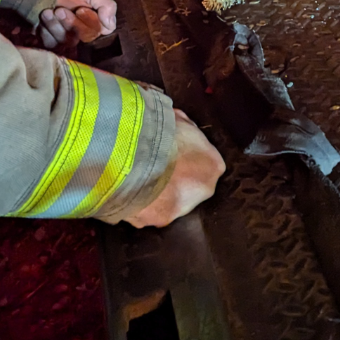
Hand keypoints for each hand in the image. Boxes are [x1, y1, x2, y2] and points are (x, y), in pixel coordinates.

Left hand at [40, 0, 116, 49]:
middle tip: (60, 10)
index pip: (100, 31)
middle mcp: (84, 31)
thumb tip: (109, 25)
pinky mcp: (51, 39)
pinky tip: (44, 18)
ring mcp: (67, 36)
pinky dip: (46, 31)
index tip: (81, 9)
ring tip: (49, 12)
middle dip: (72, 23)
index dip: (90, 22)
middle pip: (84, 37)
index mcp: (96, 20)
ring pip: (68, 41)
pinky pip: (52, 44)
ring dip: (57, 26)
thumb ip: (107, 5)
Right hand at [124, 109, 224, 227]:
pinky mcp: (158, 220)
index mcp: (213, 165)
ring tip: (137, 179)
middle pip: (190, 186)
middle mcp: (203, 191)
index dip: (188, 157)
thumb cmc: (162, 134)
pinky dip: (138, 204)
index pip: (206, 164)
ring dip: (157, 194)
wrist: (135, 156)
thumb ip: (183, 127)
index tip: (172, 153)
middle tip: (154, 166)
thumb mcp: (178, 119)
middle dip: (175, 179)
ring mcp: (181, 208)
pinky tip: (127, 191)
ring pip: (169, 202)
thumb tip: (178, 125)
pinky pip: (149, 212)